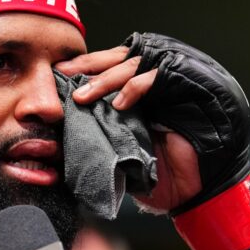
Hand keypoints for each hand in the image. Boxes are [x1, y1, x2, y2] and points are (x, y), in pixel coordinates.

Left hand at [55, 45, 201, 210]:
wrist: (191, 191)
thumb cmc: (157, 172)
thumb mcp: (120, 146)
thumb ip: (101, 127)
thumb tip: (64, 119)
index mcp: (140, 89)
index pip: (111, 64)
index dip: (86, 66)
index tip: (58, 72)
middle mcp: (155, 81)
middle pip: (120, 57)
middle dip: (90, 65)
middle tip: (65, 76)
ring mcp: (171, 84)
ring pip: (136, 64)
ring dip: (107, 79)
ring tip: (84, 96)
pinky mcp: (186, 91)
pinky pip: (158, 78)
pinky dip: (135, 88)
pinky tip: (119, 105)